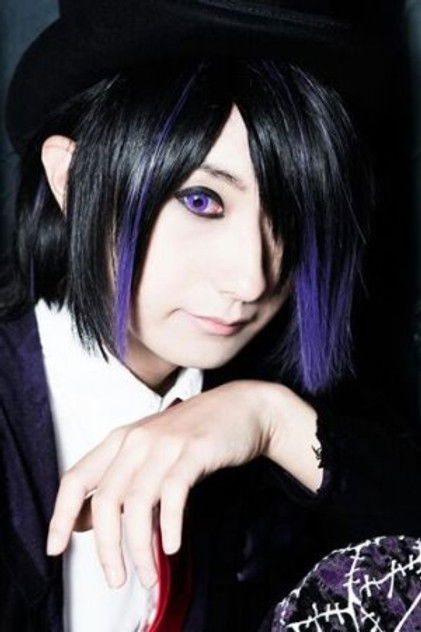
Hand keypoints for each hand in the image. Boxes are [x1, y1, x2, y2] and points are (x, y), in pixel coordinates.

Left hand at [46, 380, 276, 588]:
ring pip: (137, 502)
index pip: (75, 478)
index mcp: (120, 440)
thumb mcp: (149, 453)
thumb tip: (85, 520)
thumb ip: (119, 481)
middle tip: (115, 578)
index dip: (61, 516)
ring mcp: (165, 443)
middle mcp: (136, 439)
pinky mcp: (194, 450)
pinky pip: (173, 494)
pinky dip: (170, 525)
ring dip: (139, 547)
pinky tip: (173, 547)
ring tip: (147, 575)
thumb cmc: (195, 435)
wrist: (241, 407)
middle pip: (106, 499)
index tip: (56, 548)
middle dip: (106, 547)